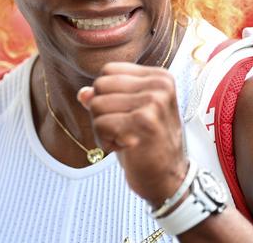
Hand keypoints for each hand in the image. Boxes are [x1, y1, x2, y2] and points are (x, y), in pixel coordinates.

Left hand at [77, 62, 187, 207]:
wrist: (169, 180)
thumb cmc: (148, 144)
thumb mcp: (130, 114)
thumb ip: (107, 98)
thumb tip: (83, 94)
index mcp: (159, 77)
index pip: (108, 71)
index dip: (106, 95)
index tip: (126, 115)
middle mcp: (159, 85)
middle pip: (99, 86)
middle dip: (101, 112)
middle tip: (123, 130)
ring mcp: (153, 103)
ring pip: (96, 105)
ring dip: (102, 129)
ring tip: (124, 139)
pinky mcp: (144, 123)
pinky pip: (100, 124)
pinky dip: (105, 142)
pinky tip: (125, 148)